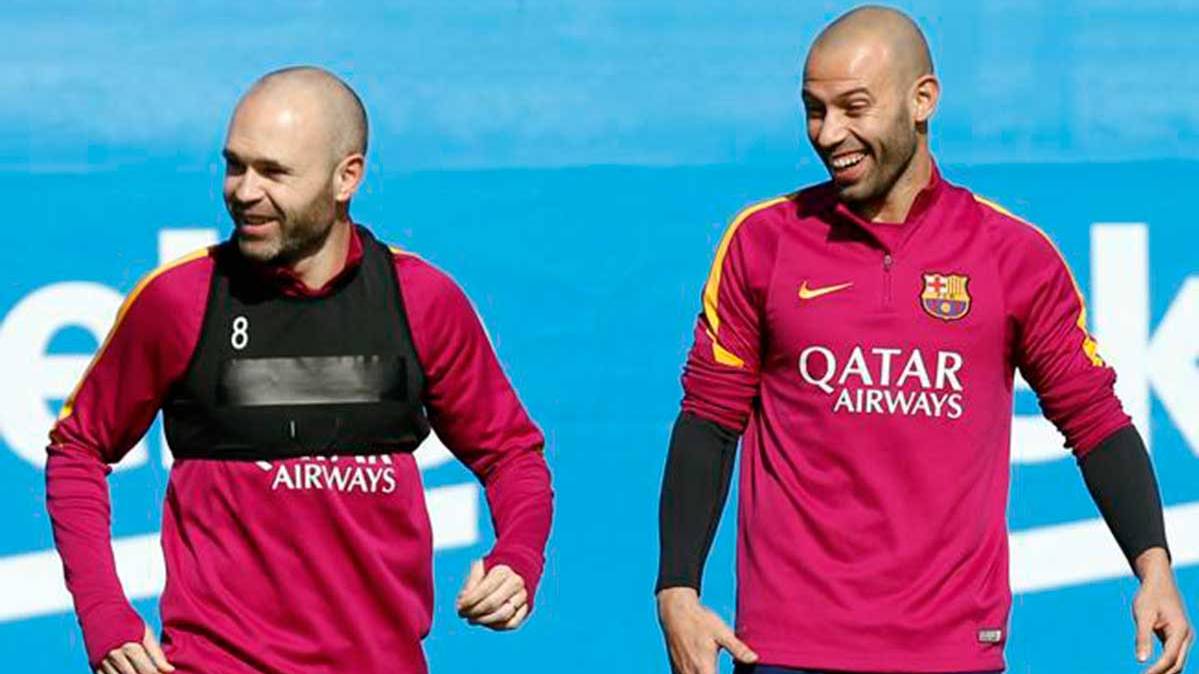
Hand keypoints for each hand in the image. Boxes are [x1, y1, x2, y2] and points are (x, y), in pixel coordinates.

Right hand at [95, 624, 174, 673]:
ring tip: (141, 672)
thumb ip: (157, 654)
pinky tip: (128, 673)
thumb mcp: (146, 633)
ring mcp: (104, 663)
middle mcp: (115, 656)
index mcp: (130, 647)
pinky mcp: (96, 667)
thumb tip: (170, 670)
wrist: (102, 614)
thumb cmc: (129, 623)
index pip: (148, 671)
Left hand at [456, 559, 528, 630]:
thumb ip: (470, 583)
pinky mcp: (527, 608)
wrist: (517, 569)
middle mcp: (516, 583)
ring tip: (472, 620)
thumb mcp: (480, 568)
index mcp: (503, 571)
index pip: (484, 590)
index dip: (469, 602)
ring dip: (484, 621)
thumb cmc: (493, 570)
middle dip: (474, 612)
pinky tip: (486, 622)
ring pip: (503, 616)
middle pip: (492, 604)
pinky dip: (496, 626)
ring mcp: (523, 596)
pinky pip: (511, 624)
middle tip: (464, 615)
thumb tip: (462, 602)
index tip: (459, 607)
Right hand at [657, 587, 757, 673]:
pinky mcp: (676, 667)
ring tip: (711, 668)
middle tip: (717, 668)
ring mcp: (681, 671)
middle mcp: (690, 672)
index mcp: (704, 668)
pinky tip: (699, 670)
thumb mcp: (721, 632)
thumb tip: (754, 659)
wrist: (675, 610)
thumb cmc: (699, 620)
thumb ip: (738, 648)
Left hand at [1133, 548, 1192, 673]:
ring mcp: (1184, 637)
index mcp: (1180, 630)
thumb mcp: (1142, 615)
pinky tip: (1152, 670)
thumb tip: (1141, 660)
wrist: (1158, 581)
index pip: (1169, 658)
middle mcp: (1186, 636)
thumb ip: (1142, 637)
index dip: (1156, 670)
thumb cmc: (1150, 595)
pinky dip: (1164, 665)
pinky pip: (1173, 656)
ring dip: (1164, 671)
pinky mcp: (1177, 637)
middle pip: (1177, 664)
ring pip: (1177, 662)